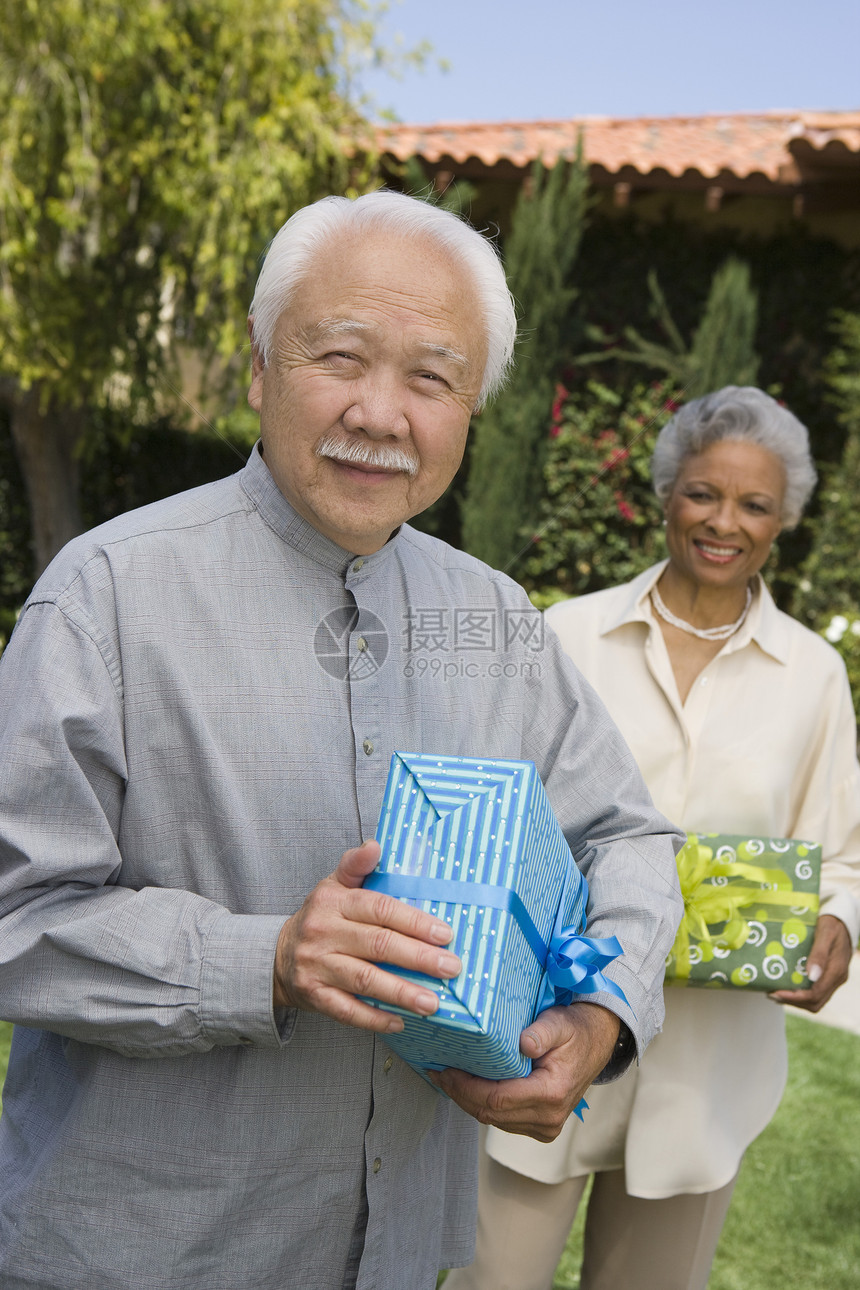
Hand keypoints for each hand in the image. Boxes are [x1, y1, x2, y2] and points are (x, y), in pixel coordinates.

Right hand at [272, 840, 460, 1032]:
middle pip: (377, 944)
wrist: (278, 955)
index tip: (445, 934)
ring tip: (433, 1003)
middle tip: (450, 968)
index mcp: (334, 901)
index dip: (413, 922)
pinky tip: (400, 1021)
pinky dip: (374, 1019)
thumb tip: (375, 846)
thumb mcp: (334, 885)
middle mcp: (324, 932)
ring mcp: (317, 965)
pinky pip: (346, 1011)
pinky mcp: (314, 995)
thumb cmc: (321, 918)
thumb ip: (356, 866)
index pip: (378, 908)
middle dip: (418, 958)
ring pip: (364, 980)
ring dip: (401, 993)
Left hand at [430, 1002, 620, 1141]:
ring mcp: (545, 1126)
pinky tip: (466, 1087)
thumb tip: (523, 1043)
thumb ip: (542, 1032)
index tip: (445, 1070)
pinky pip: (502, 1120)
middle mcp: (548, 1118)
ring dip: (467, 1101)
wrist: (597, 1044)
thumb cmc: (575, 1030)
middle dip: (459, 1094)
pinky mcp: (540, 1127)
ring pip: (493, 1121)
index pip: (497, 1099)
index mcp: (552, 1093)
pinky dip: (482, 1105)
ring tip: (445, 1078)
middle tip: (437, 1073)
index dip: (466, 1087)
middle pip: (490, 1114)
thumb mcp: (560, 1022)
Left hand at [769, 914, 853, 1012]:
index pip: (815, 994)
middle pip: (815, 1002)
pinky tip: (786, 986)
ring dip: (795, 1000)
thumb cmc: (832, 923)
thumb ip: (819, 954)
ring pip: (815, 1001)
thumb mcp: (825, 933)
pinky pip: (815, 992)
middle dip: (792, 1001)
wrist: (843, 920)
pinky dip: (800, 994)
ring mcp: (834, 979)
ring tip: (775, 991)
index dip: (794, 997)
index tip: (776, 992)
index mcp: (836, 970)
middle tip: (772, 993)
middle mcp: (837, 979)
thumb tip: (812, 976)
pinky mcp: (829, 977)